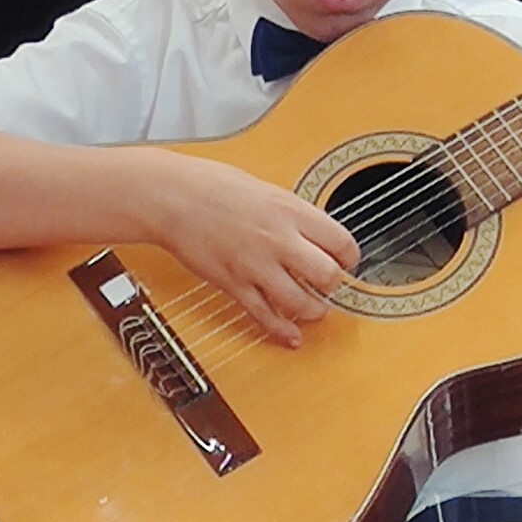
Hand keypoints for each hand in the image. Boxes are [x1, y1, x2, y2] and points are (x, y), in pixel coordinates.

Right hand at [152, 152, 358, 347]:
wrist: (171, 197)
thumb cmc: (212, 186)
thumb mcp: (265, 189)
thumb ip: (292, 215)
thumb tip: (314, 235)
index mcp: (290, 210)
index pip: (341, 242)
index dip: (349, 257)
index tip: (344, 261)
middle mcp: (278, 239)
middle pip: (328, 276)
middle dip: (333, 286)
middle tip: (327, 285)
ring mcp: (256, 265)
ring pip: (301, 303)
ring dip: (313, 311)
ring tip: (313, 309)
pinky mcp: (233, 285)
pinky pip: (265, 316)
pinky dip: (282, 331)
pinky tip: (292, 336)